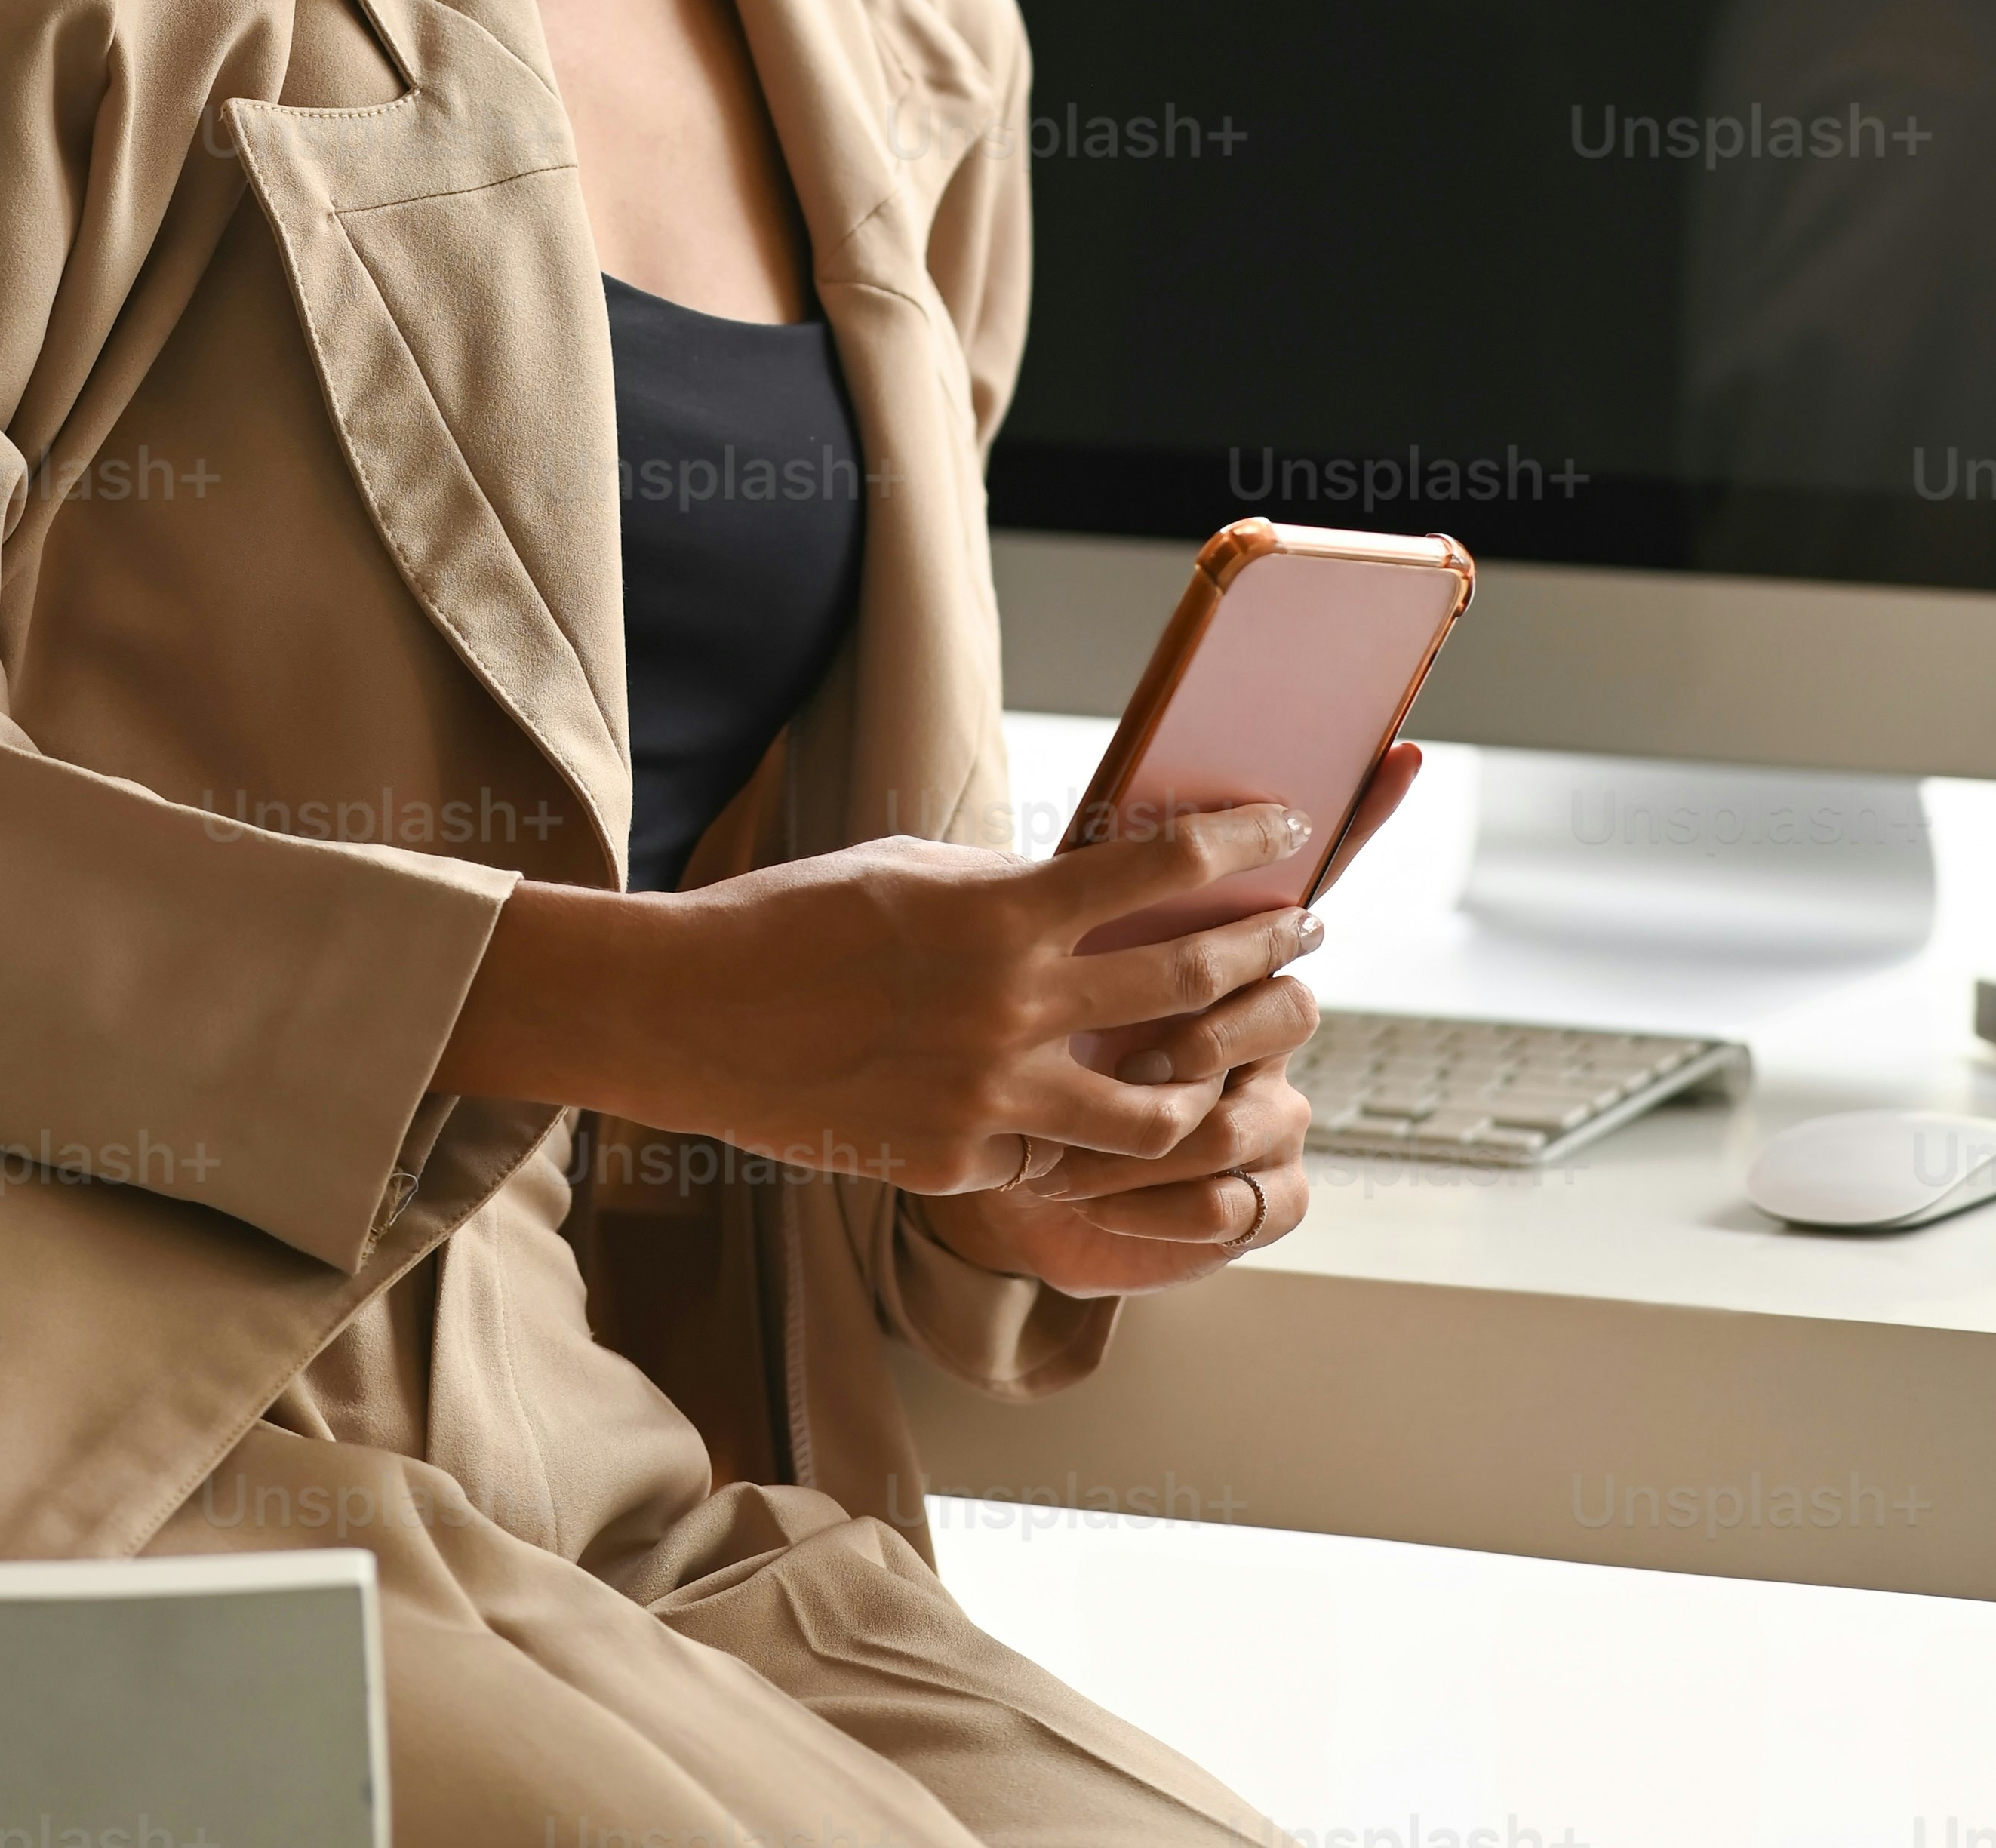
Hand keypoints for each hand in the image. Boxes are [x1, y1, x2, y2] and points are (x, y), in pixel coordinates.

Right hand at [440, 795, 1335, 1195]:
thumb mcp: (914, 873)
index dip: (1238, 844)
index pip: (1159, 867)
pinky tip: (1093, 1120)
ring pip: (1153, 1113)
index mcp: (1002, 912)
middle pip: (1185, 981)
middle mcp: (1013, 1005)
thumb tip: (1092, 891)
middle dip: (1263, 950)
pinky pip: (1055, 1160)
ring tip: (1229, 1066)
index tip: (1285, 830)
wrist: (694, 1016)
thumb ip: (1010, 890)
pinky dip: (1081, 1141)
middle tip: (1301, 933)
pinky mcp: (958, 1165)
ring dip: (1208, 1084)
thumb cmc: (797, 922)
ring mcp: (990, 1097)